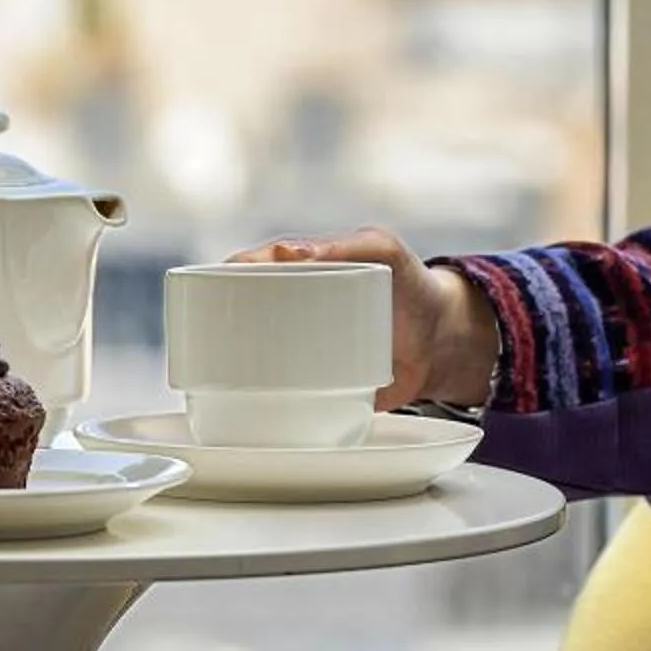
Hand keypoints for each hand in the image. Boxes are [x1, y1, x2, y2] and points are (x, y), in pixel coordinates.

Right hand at [224, 226, 499, 410]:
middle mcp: (290, 310)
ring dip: (224, 362)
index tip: (207, 290)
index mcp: (300, 273)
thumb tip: (289, 251)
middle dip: (213, 322)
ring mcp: (299, 349)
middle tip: (207, 334)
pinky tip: (238, 404)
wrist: (443, 343)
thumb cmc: (410, 285)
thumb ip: (346, 246)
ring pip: (246, 355)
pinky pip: (274, 391)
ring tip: (212, 370)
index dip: (220, 279)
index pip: (246, 271)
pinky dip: (252, 397)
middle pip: (237, 314)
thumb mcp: (383, 252)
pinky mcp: (313, 385)